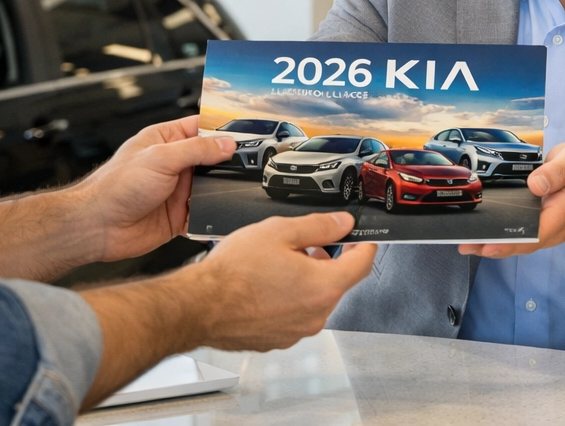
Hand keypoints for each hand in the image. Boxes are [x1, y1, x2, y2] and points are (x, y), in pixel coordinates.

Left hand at [68, 115, 234, 262]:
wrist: (96, 227)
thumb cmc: (114, 187)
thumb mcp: (160, 158)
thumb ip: (196, 150)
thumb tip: (227, 144)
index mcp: (165, 141)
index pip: (200, 127)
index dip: (221, 129)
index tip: (244, 133)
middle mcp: (172, 165)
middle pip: (210, 159)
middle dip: (226, 163)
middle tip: (246, 165)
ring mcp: (176, 191)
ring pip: (210, 188)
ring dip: (220, 191)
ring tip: (232, 190)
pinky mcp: (177, 217)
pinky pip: (203, 215)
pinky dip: (212, 216)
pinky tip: (217, 215)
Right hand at [190, 212, 375, 350]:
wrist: (200, 307)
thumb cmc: (233, 274)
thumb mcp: (280, 232)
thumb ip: (319, 226)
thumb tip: (342, 224)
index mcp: (323, 287)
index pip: (363, 264)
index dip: (365, 245)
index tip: (362, 237)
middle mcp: (315, 314)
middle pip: (337, 282)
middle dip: (327, 260)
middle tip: (305, 244)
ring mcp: (297, 331)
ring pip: (314, 298)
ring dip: (306, 279)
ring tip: (277, 263)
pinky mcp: (279, 339)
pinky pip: (294, 314)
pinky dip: (288, 298)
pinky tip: (266, 284)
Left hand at [459, 142, 564, 257]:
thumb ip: (558, 171)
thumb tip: (536, 184)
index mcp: (563, 211)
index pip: (536, 231)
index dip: (512, 239)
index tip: (490, 242)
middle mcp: (553, 228)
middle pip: (523, 243)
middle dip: (494, 246)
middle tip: (467, 244)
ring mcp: (546, 233)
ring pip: (519, 244)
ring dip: (492, 245)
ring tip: (466, 244)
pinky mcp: (539, 230)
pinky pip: (519, 238)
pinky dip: (499, 239)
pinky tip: (479, 239)